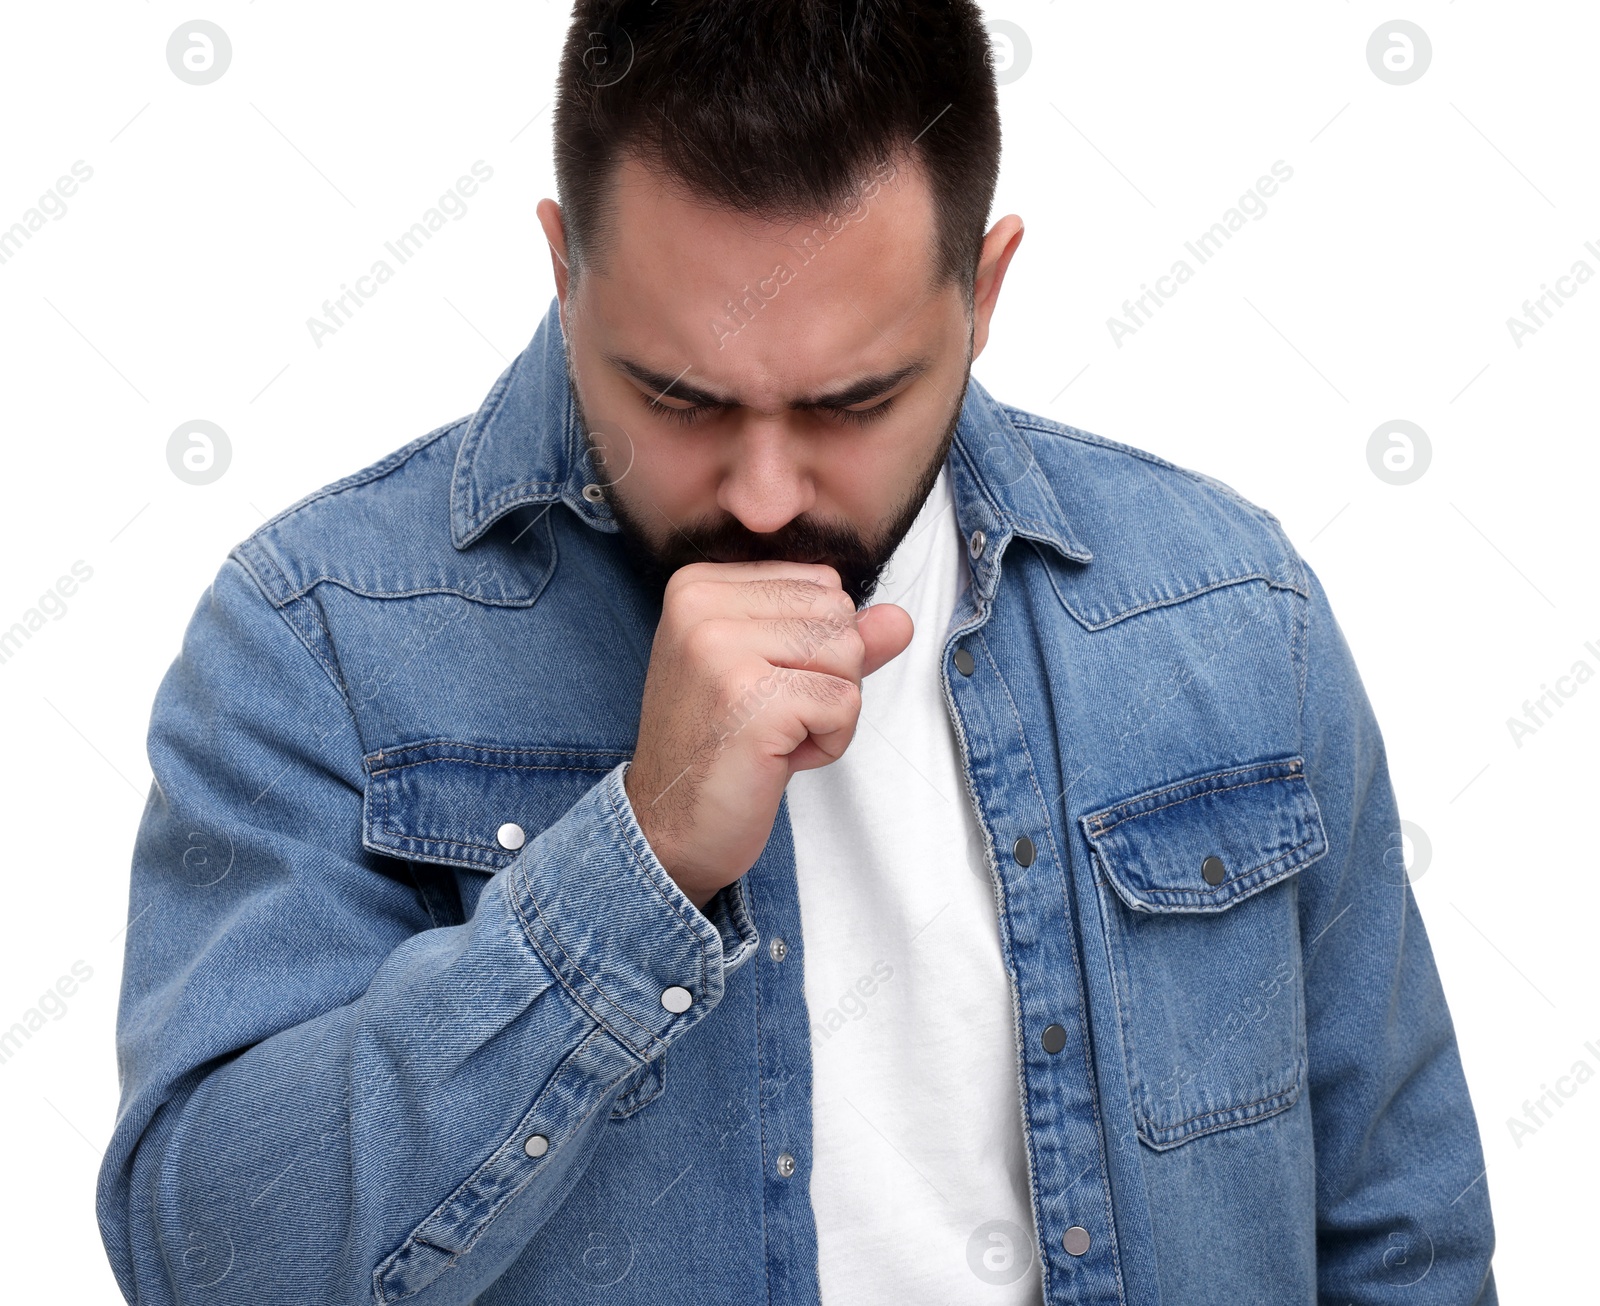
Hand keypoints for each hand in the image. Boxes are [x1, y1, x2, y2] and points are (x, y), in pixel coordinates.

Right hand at [623, 560, 913, 910]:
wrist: (666, 828)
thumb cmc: (720, 750)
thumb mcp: (775, 676)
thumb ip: (836, 639)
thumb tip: (899, 619)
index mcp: (699, 586)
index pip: (821, 584)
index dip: (816, 646)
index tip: (762, 688)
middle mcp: (702, 606)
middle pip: (838, 615)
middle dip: (829, 677)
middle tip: (769, 718)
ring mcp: (721, 649)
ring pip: (848, 653)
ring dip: (830, 711)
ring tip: (774, 736)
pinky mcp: (749, 698)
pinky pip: (844, 703)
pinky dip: (829, 742)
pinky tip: (778, 758)